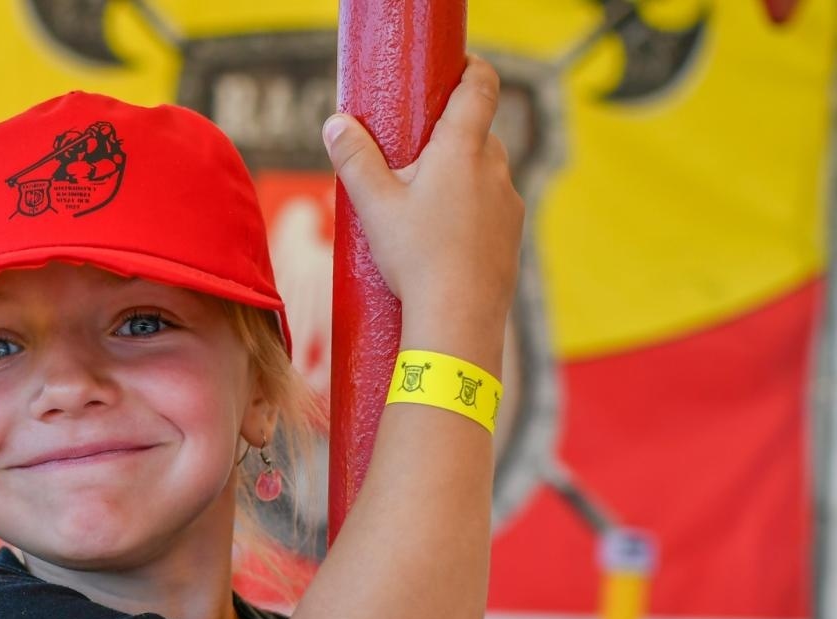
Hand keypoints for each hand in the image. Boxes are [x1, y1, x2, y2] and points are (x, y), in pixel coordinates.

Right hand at [322, 56, 523, 373]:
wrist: (458, 319)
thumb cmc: (416, 259)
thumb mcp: (374, 206)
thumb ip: (354, 160)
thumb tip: (335, 124)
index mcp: (462, 150)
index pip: (481, 87)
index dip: (472, 69)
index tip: (457, 69)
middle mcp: (494, 169)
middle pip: (479, 133)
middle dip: (450, 138)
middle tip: (413, 157)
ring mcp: (509, 203)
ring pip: (485, 173)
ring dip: (460, 177)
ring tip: (422, 207)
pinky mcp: (512, 235)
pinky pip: (492, 209)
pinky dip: (471, 212)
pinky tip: (441, 241)